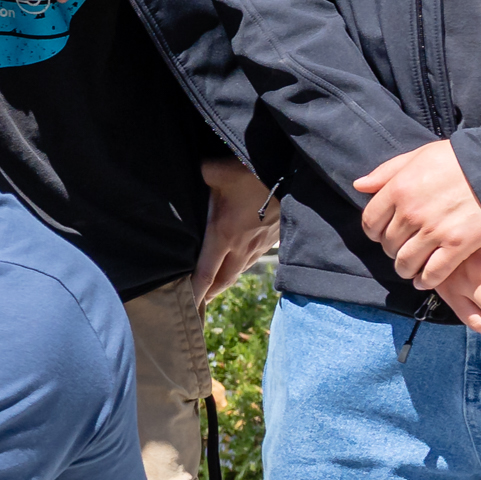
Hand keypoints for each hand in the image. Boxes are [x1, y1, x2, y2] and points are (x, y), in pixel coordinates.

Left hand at [191, 161, 276, 309]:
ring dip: (225, 281)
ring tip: (213, 287)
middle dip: (209, 294)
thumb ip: (201, 176)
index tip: (187, 308)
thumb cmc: (252, 174)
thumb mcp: (217, 172)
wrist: (293, 177)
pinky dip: (240, 267)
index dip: (195, 292)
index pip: (205, 273)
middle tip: (197, 304)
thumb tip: (196, 171)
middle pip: (222, 280)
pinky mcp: (272, 240)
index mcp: (223, 235)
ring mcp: (259, 245)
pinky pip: (252, 259)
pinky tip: (236, 264)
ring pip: (239, 271)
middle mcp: (241, 247)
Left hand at [352, 138, 480, 288]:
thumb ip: (386, 171)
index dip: (374, 232)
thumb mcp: (418, 156)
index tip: (382, 234)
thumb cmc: (459, 160)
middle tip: (402, 248)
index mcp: (398, 190)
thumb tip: (359, 185)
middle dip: (392, 249)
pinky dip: (426, 281)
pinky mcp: (458, 245)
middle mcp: (411, 213)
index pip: (370, 222)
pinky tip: (424, 280)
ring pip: (405, 263)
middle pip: (388, 244)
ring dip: (405, 268)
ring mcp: (434, 231)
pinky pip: (433, 273)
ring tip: (411, 267)